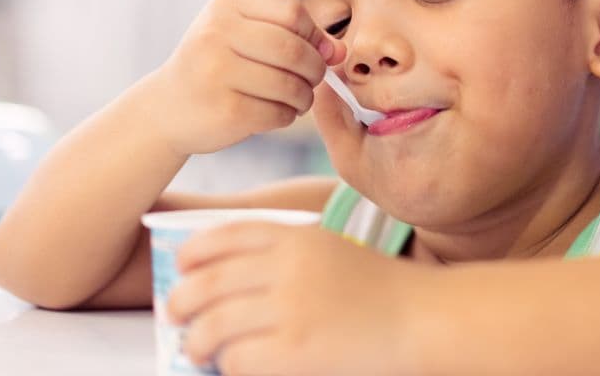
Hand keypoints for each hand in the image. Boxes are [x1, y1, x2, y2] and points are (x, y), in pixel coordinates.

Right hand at [147, 0, 345, 154]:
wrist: (168, 107)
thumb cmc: (218, 66)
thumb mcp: (246, 37)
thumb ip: (294, 36)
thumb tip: (339, 51)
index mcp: (226, 6)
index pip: (293, 13)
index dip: (314, 35)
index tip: (316, 51)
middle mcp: (217, 33)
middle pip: (295, 49)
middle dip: (315, 69)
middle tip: (313, 80)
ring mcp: (218, 72)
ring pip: (291, 84)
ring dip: (304, 96)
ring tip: (297, 99)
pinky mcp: (225, 109)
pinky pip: (279, 113)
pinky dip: (287, 116)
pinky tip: (277, 113)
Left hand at [167, 222, 430, 375]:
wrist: (424, 318)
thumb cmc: (381, 290)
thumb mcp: (331, 251)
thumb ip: (285, 256)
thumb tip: (226, 281)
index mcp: (296, 236)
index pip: (225, 236)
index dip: (195, 252)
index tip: (183, 266)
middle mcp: (287, 267)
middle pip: (208, 282)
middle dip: (182, 300)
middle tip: (175, 314)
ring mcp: (290, 309)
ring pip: (212, 325)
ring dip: (196, 341)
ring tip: (196, 350)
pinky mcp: (296, 351)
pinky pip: (238, 359)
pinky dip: (229, 366)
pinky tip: (234, 367)